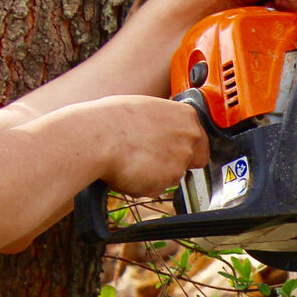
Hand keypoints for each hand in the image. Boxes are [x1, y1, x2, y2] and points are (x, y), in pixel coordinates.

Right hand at [83, 95, 209, 197]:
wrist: (97, 138)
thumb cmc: (111, 119)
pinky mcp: (168, 180)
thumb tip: (162, 130)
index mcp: (186, 115)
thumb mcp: (144, 109)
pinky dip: (144, 184)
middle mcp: (190, 137)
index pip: (200, 140)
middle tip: (150, 158)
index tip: (170, 149)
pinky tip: (129, 171)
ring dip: (156, 174)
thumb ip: (163, 122)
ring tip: (132, 161)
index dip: (184, 147)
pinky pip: (157, 187)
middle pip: (192, 160)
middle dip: (174, 162)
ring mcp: (181, 160)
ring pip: (172, 175)